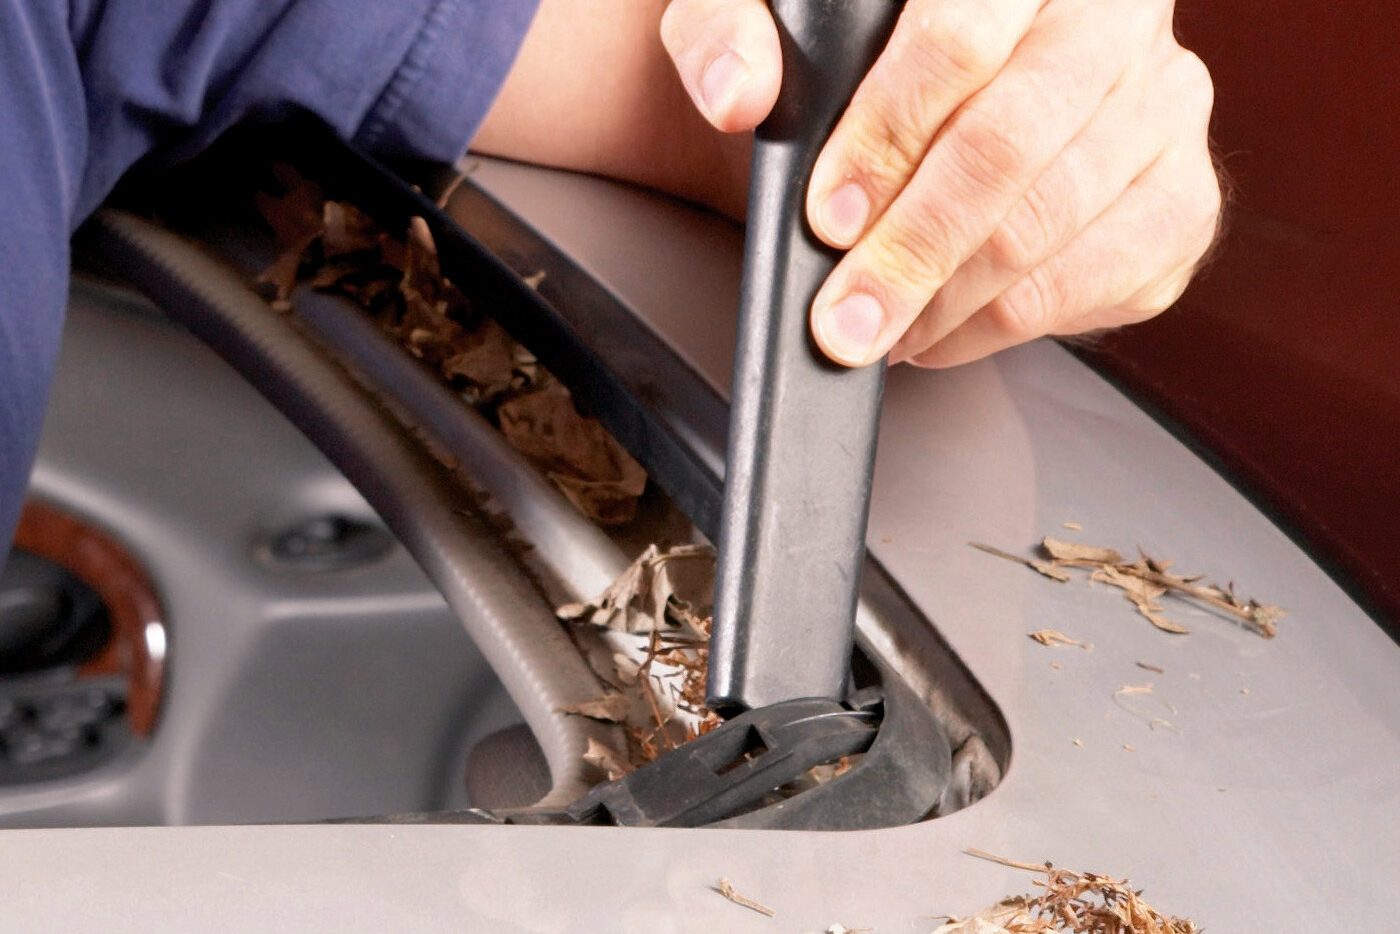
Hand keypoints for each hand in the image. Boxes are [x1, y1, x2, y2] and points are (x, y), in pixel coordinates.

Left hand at [661, 0, 1221, 367]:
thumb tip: (737, 92)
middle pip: (1010, 146)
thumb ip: (727, 30)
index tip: (827, 218)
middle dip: (912, 251)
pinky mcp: (1181, 198)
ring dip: (949, 301)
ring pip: (1053, 224)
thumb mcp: (771, 11)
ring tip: (879, 330)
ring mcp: (1163, 108)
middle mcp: (1115, 17)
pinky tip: (940, 330)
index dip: (885, 139)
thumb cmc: (858, 55)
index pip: (957, 40)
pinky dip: (1007, 326)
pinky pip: (1103, 281)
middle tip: (846, 318)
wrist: (935, 94)